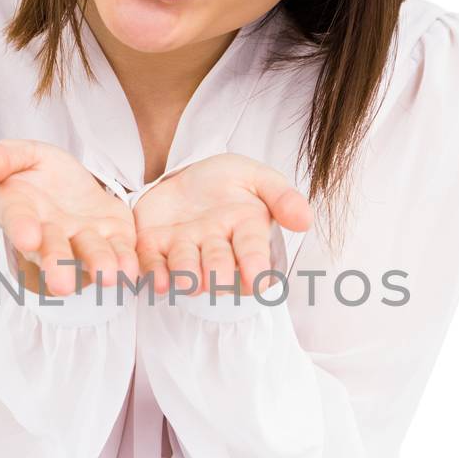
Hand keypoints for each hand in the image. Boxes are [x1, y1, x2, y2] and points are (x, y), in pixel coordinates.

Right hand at [0, 139, 138, 295]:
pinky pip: (120, 252)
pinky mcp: (114, 238)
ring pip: (89, 255)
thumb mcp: (21, 155)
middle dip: (57, 265)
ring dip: (98, 266)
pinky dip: (126, 262)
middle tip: (62, 285)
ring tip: (107, 277)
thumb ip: (3, 158)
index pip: (19, 221)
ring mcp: (83, 240)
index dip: (22, 229)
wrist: (72, 183)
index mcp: (22, 211)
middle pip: (53, 250)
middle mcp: (51, 234)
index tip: (27, 238)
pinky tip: (132, 270)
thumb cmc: (38, 172)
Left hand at [132, 154, 312, 296]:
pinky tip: (157, 283)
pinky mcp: (154, 246)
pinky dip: (154, 274)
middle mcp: (215, 245)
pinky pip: (153, 263)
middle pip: (218, 264)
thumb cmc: (229, 181)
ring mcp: (184, 247)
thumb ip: (281, 196)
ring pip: (185, 266)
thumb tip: (305, 221)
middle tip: (218, 281)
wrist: (187, 174)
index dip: (256, 266)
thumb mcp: (257, 177)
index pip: (253, 250)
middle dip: (218, 273)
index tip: (260, 281)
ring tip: (186, 282)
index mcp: (244, 230)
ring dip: (186, 276)